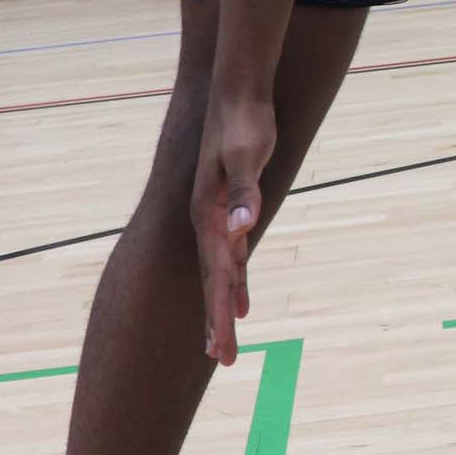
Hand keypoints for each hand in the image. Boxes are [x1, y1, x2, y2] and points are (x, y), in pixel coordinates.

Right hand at [191, 92, 276, 366]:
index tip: (220, 348)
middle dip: (217, 322)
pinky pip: (231, 255)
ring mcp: (216, 216)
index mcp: (209, 215)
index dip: (219, 312)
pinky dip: (236, 279)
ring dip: (223, 306)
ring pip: (220, 272)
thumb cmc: (245, 122)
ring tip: (224, 343)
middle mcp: (208, 221)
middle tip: (225, 361)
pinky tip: (241, 298)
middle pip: (213, 281)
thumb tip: (242, 228)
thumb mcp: (247, 154)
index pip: (216, 275)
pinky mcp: (229, 207)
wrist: (239, 93)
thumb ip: (244, 191)